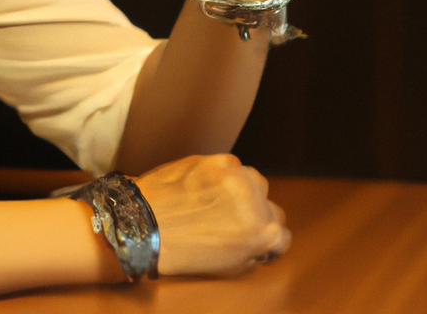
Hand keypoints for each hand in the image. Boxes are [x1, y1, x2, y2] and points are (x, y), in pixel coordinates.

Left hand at [136, 154, 290, 275]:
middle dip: (258, 215)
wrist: (144, 224)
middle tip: (235, 222)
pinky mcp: (220, 160)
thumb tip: (262, 242)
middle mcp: (255, 201)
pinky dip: (223, 176)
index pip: (282, 234)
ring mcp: (238, 177)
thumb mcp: (226, 266)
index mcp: (260, 233)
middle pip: (270, 206)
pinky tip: (204, 188)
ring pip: (254, 181)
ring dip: (243, 191)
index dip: (269, 240)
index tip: (259, 240)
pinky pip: (232, 167)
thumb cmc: (181, 252)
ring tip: (217, 203)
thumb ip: (252, 250)